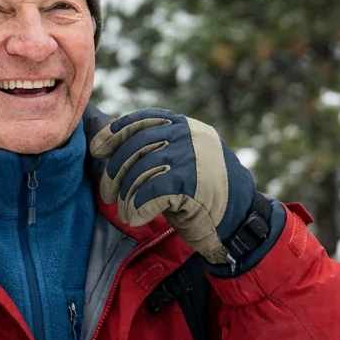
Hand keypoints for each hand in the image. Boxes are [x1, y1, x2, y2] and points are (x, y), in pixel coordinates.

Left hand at [89, 108, 255, 266]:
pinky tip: (135, 218)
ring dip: (126, 196)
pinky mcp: (192, 183)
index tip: (98, 149)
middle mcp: (190, 136)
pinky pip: (150, 193)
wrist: (240, 220)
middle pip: (136, 146)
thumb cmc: (204, 194)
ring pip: (140, 171)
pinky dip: (137, 208)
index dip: (116, 132)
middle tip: (108, 193)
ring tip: (125, 211)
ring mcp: (192, 157)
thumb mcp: (182, 162)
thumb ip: (156, 150)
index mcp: (186, 126)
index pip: (143, 120)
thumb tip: (109, 146)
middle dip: (115, 171)